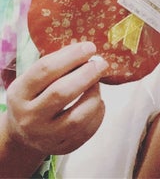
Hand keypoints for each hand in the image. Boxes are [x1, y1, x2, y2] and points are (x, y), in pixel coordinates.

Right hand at [3, 42, 107, 160]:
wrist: (24, 133)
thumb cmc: (36, 96)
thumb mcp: (35, 80)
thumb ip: (57, 65)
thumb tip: (88, 51)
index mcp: (20, 92)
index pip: (45, 70)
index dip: (70, 56)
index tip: (90, 47)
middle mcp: (29, 116)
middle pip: (61, 93)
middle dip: (87, 75)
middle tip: (101, 64)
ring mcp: (45, 136)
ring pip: (77, 117)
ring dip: (94, 96)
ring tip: (97, 84)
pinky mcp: (61, 148)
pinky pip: (87, 131)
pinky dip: (98, 114)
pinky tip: (98, 102)